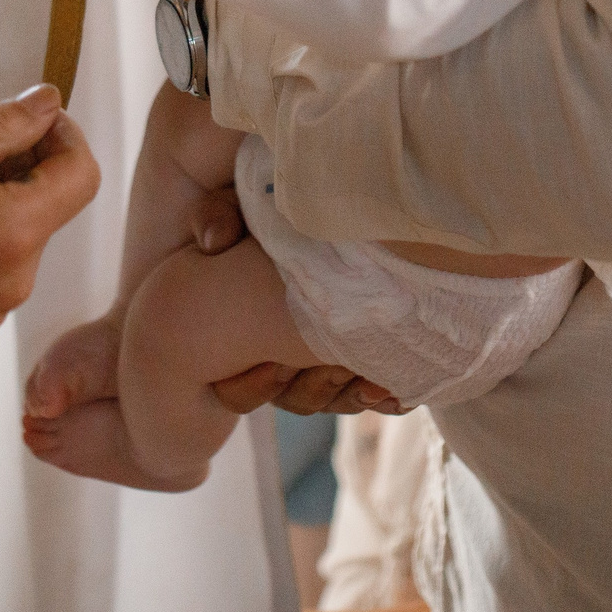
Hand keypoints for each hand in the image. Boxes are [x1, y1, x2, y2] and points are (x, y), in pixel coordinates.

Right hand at [177, 184, 401, 414]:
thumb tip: (213, 240)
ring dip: (350, 395)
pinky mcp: (359, 356)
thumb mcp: (236, 210)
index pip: (235, 392)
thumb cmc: (265, 219)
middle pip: (293, 401)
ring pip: (333, 401)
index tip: (275, 363)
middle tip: (333, 365)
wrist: (316, 214)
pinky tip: (399, 394)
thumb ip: (216, 217)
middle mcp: (280, 361)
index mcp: (240, 342)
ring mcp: (321, 363)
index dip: (253, 388)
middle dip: (313, 389)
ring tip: (372, 379)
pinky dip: (383, 396)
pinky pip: (370, 392)